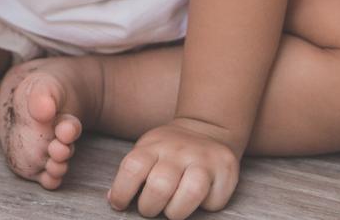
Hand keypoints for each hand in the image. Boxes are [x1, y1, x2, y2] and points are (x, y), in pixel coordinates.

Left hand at [108, 117, 240, 218]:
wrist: (207, 128)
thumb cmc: (169, 151)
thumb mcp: (146, 152)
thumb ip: (131, 174)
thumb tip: (113, 199)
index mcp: (154, 145)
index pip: (133, 168)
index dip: (122, 191)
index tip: (119, 204)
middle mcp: (179, 150)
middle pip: (160, 185)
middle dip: (150, 207)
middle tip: (149, 209)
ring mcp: (204, 158)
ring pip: (191, 192)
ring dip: (177, 211)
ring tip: (172, 210)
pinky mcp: (226, 169)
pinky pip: (215, 200)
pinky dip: (205, 207)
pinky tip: (198, 200)